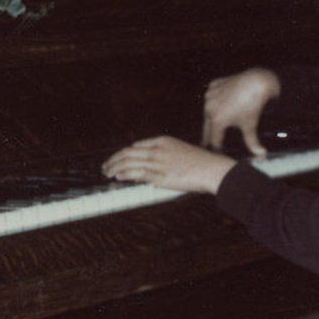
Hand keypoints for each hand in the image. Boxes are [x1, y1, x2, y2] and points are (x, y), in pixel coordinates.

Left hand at [101, 136, 235, 193]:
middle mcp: (158, 149)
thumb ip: (167, 155)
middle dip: (114, 159)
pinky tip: (118, 177)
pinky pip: (138, 173)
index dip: (123, 153)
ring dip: (115, 167)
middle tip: (106, 166)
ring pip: (129, 162)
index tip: (117, 159)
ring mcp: (159, 162)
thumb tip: (155, 165)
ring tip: (108, 172)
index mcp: (163, 141)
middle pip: (128, 153)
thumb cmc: (202, 162)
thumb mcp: (182, 151)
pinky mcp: (161, 175)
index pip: (136, 146)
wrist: (212, 168)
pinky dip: (125, 174)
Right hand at [202, 67, 280, 156]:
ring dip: (211, 118)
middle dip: (208, 136)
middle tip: (205, 145)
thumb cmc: (254, 104)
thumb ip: (252, 143)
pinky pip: (211, 96)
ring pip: (208, 110)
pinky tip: (218, 106)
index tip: (217, 153)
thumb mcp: (251, 126)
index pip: (213, 140)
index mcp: (217, 120)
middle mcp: (209, 107)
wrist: (258, 82)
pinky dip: (214, 102)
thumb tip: (261, 155)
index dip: (216, 148)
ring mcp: (210, 95)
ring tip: (211, 126)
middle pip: (207, 126)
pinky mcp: (214, 85)